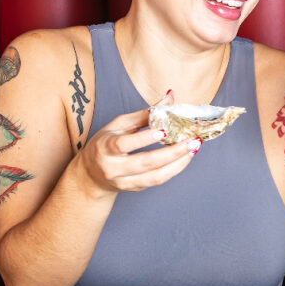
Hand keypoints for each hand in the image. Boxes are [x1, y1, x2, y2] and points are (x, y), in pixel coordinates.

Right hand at [74, 108, 200, 195]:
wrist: (90, 176)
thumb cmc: (105, 144)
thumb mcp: (119, 125)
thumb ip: (145, 113)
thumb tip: (170, 96)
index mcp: (105, 148)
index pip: (124, 144)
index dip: (144, 138)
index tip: (164, 131)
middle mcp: (113, 168)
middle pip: (146, 163)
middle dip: (172, 153)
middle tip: (193, 141)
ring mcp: (124, 181)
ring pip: (155, 176)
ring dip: (178, 163)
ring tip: (193, 149)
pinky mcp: (134, 189)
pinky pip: (157, 181)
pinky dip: (174, 169)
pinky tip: (185, 158)